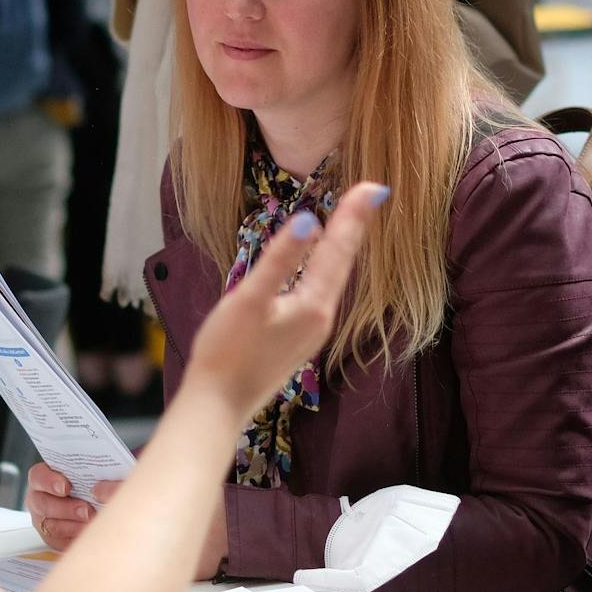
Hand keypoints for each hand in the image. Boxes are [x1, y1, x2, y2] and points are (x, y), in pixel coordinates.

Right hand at [26, 463, 120, 550]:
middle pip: (43, 504)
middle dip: (66, 508)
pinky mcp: (54, 538)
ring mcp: (44, 519)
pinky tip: (90, 534)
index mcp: (45, 477)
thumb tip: (102, 490)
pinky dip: (75, 539)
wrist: (102, 500)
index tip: (65, 488)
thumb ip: (105, 478)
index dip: (49, 482)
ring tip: (92, 524)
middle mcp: (41, 498)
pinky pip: (59, 543)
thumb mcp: (102, 473)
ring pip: (51, 526)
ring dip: (72, 526)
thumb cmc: (97, 481)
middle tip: (86, 510)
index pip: (38, 476)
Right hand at [181, 182, 386, 420]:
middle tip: (370, 192)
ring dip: (342, 246)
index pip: (340, 249)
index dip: (354, 215)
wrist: (217, 406)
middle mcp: (321, 318)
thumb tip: (310, 221)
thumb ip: (280, 259)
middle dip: (354, 226)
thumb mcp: (250, 298)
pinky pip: (320, 293)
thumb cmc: (226, 352)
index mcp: (314, 305)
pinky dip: (325, 268)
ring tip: (351, 219)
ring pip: (333, 279)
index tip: (374, 185)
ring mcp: (311, 332)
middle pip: (343, 262)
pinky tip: (319, 264)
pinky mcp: (297, 340)